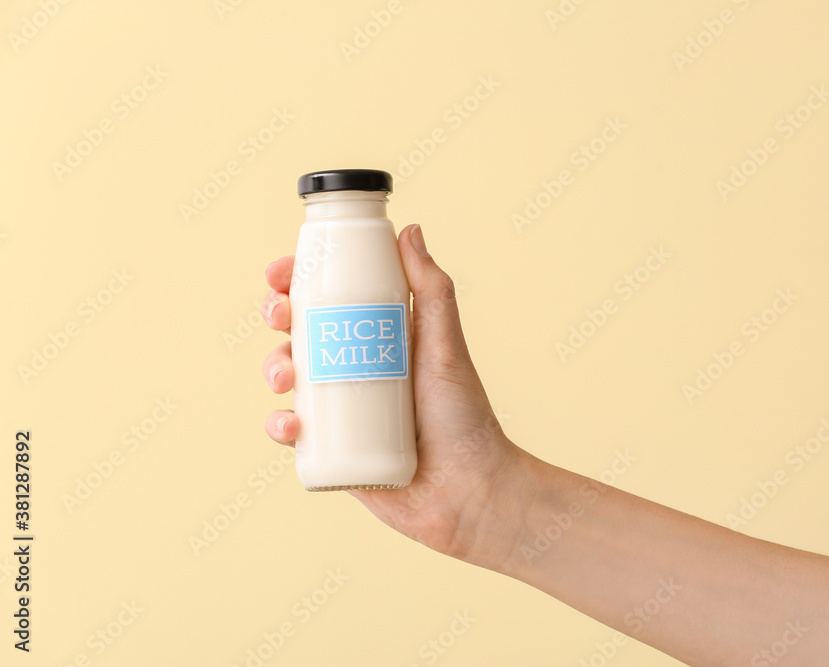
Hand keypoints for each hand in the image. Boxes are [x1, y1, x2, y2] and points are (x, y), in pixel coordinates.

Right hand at [261, 224, 534, 567]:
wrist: (469, 492)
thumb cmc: (466, 418)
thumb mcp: (446, 345)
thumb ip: (432, 289)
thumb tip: (410, 230)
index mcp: (381, 339)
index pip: (333, 299)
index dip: (300, 282)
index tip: (282, 272)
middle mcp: (357, 370)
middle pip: (301, 333)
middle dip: (278, 318)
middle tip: (279, 316)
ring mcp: (342, 410)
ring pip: (288, 380)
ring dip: (273, 368)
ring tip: (287, 375)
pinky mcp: (331, 451)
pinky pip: (291, 435)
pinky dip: (279, 427)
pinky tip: (291, 425)